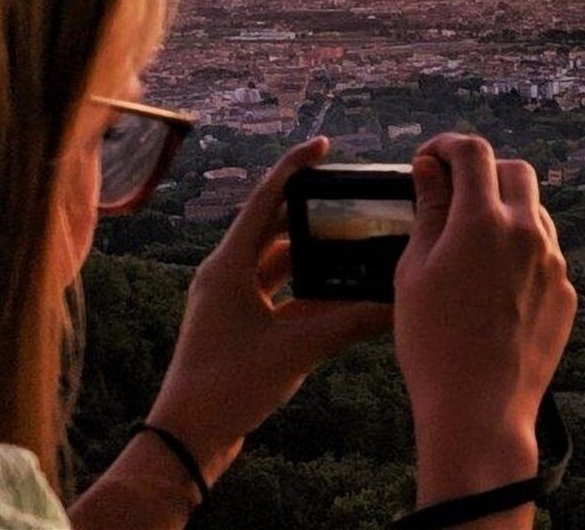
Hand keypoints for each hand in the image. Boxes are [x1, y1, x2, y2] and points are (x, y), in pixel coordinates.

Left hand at [146, 137, 392, 482]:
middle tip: (347, 196)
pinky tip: (340, 293)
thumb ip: (348, 322)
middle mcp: (226, 274)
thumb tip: (395, 303)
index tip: (323, 146)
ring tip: (351, 241)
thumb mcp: (296, 349)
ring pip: (278, 262)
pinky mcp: (240, 324)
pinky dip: (307, 290)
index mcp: (228, 266)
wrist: (189, 438)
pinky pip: (279, 294)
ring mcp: (231, 300)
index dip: (295, 169)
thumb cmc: (228, 387)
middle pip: (274, 228)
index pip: (265, 200)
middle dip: (310, 212)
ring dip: (312, 253)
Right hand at [395, 133, 576, 510]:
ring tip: (471, 243)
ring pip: (535, 211)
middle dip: (483, 171)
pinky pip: (545, 253)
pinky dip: (521, 249)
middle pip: (515, 171)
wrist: (480, 411)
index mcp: (483, 220)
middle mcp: (527, 232)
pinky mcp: (566, 293)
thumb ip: (427, 211)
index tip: (428, 159)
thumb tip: (430, 170)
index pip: (473, 151)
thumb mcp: (414, 271)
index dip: (446, 145)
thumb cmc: (433, 343)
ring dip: (505, 211)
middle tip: (452, 193)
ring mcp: (553, 263)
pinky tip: (492, 282)